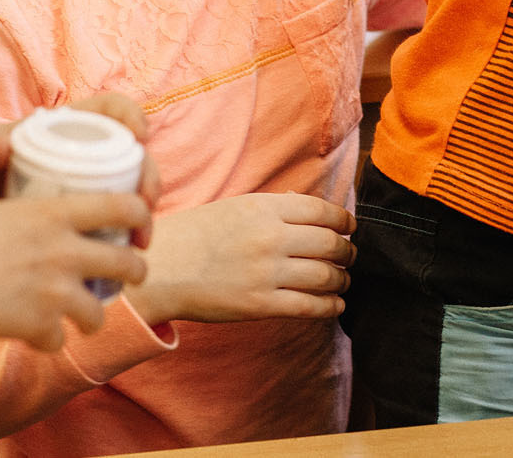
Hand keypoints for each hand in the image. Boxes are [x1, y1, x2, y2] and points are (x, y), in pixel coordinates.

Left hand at [0, 93, 160, 248]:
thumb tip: (0, 147)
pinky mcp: (80, 216)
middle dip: (148, 177)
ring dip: (143, 214)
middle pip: (131, 156)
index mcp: (64, 127)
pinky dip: (125, 237)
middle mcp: (83, 153)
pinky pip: (113, 223)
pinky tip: (123, 257)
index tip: (140, 136)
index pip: (110, 109)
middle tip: (146, 205)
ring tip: (140, 241)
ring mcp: (84, 185)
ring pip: (129, 193)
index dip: (132, 116)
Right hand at [0, 190, 150, 350]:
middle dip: (134, 272)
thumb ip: (3, 204)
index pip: (123, 207)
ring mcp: (57, 293)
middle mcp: (66, 252)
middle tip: (127, 275)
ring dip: (91, 316)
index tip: (140, 226)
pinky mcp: (41, 327)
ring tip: (80, 317)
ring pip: (100, 313)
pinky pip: (58, 341)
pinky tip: (33, 335)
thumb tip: (0, 204)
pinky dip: (47, 340)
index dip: (141, 216)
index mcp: (55, 214)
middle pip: (128, 264)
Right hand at [123, 192, 353, 326]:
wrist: (162, 267)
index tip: (350, 226)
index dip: (343, 220)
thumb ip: (274, 207)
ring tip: (342, 280)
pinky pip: (309, 306)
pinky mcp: (260, 305)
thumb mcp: (235, 207)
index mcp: (263, 208)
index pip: (321, 211)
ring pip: (325, 276)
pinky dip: (330, 305)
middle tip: (349, 255)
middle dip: (347, 251)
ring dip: (342, 279)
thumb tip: (310, 208)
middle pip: (330, 244)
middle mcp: (269, 238)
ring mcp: (265, 273)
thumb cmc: (197, 234)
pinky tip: (335, 304)